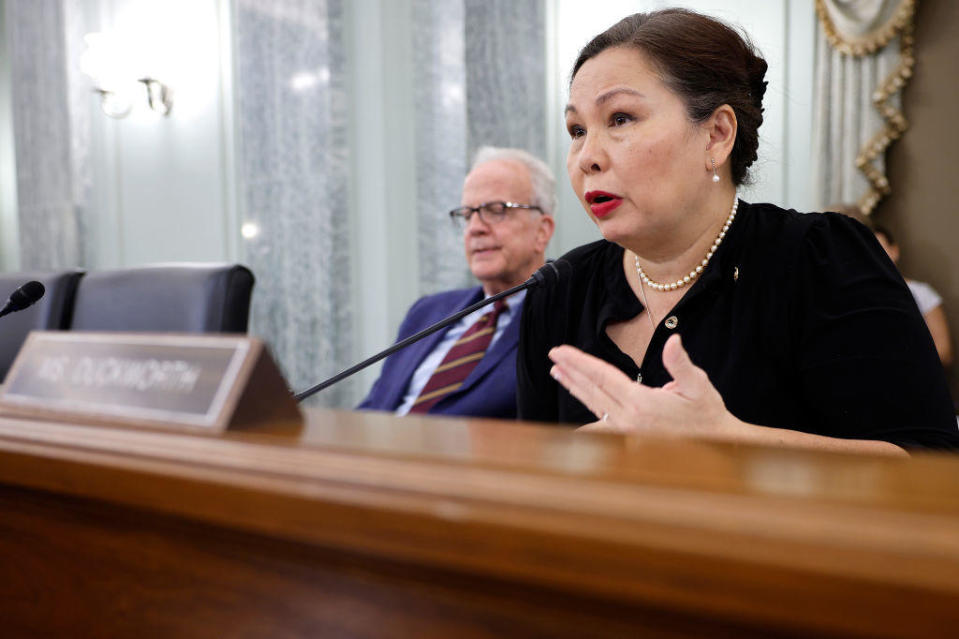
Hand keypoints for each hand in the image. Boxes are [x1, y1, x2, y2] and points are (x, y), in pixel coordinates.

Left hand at [548, 334, 737, 436]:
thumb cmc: (707, 414)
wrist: (717, 446)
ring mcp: (626, 431)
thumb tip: (673, 339)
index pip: (602, 377)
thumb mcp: (698, 385)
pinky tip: (577, 399)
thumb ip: (681, 363)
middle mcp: (628, 419)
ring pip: (593, 405)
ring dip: (574, 387)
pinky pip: (601, 419)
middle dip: (571, 370)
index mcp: (641, 403)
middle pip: (592, 390)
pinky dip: (586, 406)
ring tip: (558, 373)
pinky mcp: (629, 437)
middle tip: (553, 355)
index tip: (560, 350)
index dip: (579, 362)